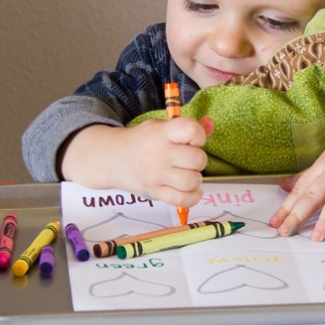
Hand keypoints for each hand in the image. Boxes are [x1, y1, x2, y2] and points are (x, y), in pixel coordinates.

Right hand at [61, 116, 213, 205]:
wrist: (114, 159)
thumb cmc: (144, 141)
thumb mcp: (163, 127)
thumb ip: (189, 127)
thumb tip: (210, 124)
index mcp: (162, 132)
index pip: (191, 130)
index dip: (199, 135)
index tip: (193, 139)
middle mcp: (158, 153)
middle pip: (197, 159)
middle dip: (199, 159)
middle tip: (189, 159)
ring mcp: (156, 175)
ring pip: (192, 181)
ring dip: (196, 178)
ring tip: (188, 173)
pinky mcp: (155, 193)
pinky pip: (182, 200)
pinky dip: (193, 196)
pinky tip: (191, 190)